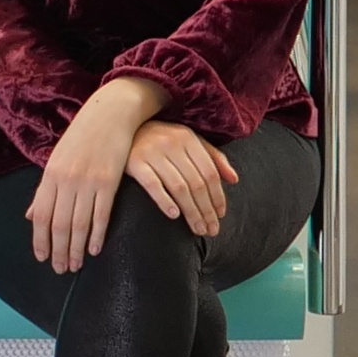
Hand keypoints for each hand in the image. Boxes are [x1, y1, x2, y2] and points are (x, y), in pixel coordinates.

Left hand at [25, 77, 171, 271]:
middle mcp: (67, 180)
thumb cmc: (81, 138)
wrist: (109, 113)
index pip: (42, 216)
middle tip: (60, 270)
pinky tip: (94, 250)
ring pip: (79, 224)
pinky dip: (97, 235)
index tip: (42, 258)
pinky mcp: (109, 181)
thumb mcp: (57, 160)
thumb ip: (45, 191)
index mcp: (50, 175)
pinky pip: (102, 215)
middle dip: (58, 251)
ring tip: (75, 265)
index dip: (41, 240)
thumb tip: (31, 217)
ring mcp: (88, 181)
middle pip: (60, 224)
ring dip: (76, 249)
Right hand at [127, 120, 233, 236]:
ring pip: (179, 187)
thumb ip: (213, 158)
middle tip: (210, 230)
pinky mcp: (134, 162)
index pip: (210, 172)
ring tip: (197, 229)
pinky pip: (152, 185)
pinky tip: (174, 215)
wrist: (123, 126)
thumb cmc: (160, 138)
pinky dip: (165, 201)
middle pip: (197, 182)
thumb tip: (234, 179)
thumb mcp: (189, 141)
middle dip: (206, 210)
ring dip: (191, 212)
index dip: (218, 196)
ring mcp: (152, 152)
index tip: (220, 215)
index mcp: (188, 138)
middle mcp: (172, 143)